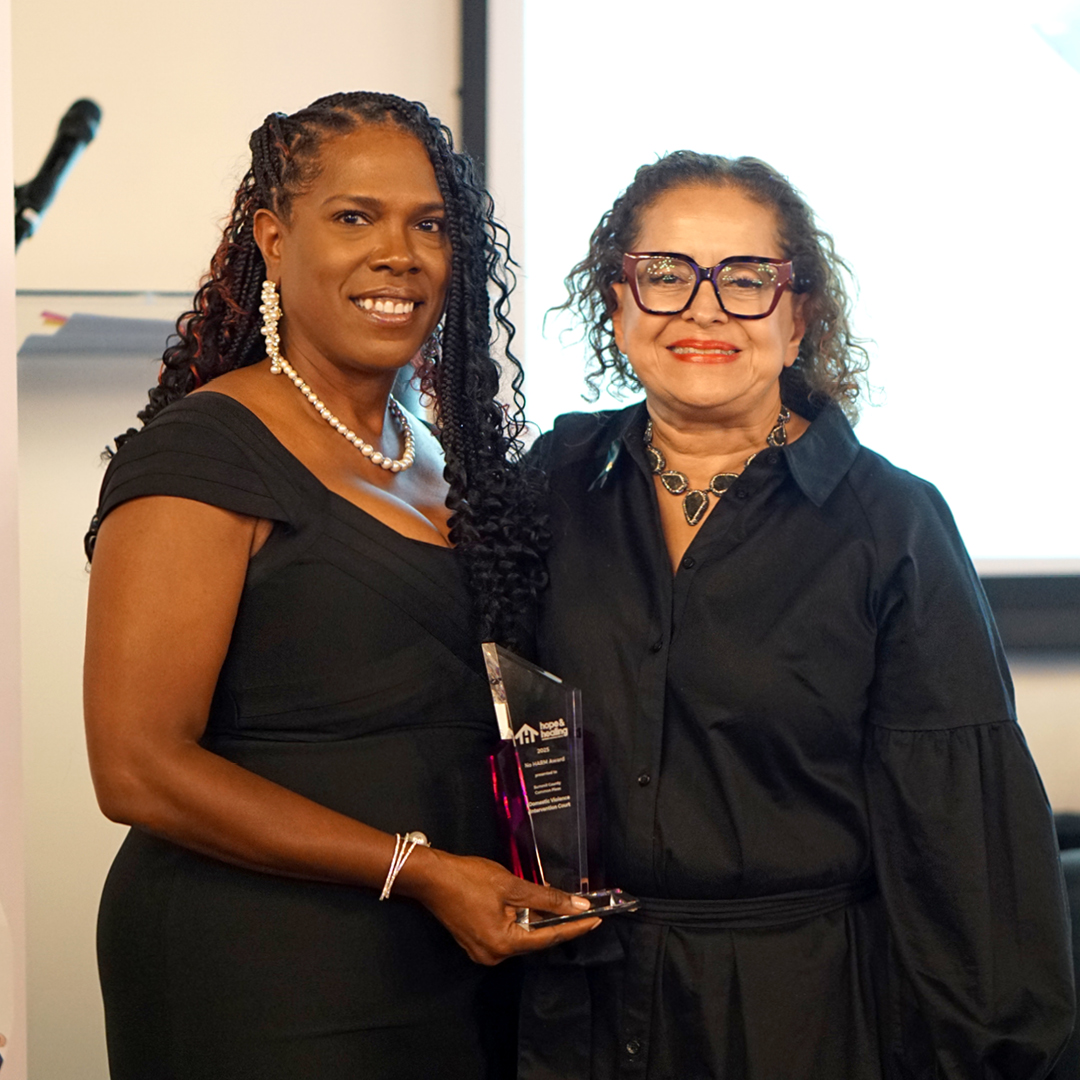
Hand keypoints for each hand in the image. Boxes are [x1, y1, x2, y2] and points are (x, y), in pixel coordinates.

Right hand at [399, 848, 600, 964]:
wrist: (430, 876)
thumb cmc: (467, 878)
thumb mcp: (512, 886)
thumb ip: (547, 898)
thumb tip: (576, 905)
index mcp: (503, 945)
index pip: (549, 937)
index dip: (575, 927)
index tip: (597, 920)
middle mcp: (493, 955)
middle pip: (534, 939)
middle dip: (556, 922)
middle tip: (582, 909)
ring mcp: (482, 950)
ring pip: (521, 935)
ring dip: (537, 919)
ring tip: (558, 904)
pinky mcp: (475, 940)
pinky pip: (507, 932)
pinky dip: (520, 919)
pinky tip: (530, 906)